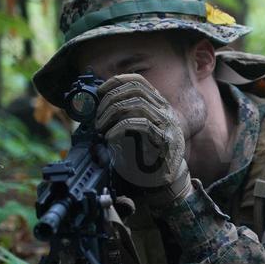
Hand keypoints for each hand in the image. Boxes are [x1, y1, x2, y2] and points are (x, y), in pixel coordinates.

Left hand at [95, 74, 191, 206]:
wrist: (163, 181)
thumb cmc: (145, 157)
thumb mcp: (132, 131)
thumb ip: (123, 116)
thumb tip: (98, 105)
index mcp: (158, 105)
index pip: (139, 82)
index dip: (117, 82)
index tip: (100, 91)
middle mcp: (165, 111)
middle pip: (135, 90)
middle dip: (110, 99)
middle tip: (97, 116)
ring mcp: (167, 124)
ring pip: (137, 104)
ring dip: (111, 114)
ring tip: (100, 127)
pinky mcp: (165, 139)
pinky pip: (141, 124)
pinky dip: (119, 128)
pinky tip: (109, 137)